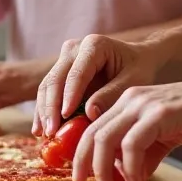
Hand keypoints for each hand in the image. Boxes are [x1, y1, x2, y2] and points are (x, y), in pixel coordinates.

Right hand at [33, 34, 165, 137]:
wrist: (140, 59)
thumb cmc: (141, 69)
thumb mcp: (134, 81)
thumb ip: (112, 94)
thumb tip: (89, 112)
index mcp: (94, 45)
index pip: (77, 73)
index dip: (69, 96)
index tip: (66, 117)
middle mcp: (74, 48)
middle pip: (56, 79)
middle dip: (51, 107)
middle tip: (51, 132)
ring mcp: (64, 59)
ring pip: (47, 86)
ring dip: (44, 111)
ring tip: (44, 134)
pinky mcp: (61, 72)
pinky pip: (48, 92)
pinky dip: (44, 111)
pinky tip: (40, 130)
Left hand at [72, 72, 181, 180]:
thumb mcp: (165, 137)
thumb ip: (145, 155)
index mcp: (128, 102)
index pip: (93, 128)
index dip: (82, 153)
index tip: (81, 177)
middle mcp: (130, 99)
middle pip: (92, 133)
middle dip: (84, 163)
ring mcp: (144, 104)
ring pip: (106, 139)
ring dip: (104, 170)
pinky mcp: (160, 113)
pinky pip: (132, 144)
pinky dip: (131, 168)